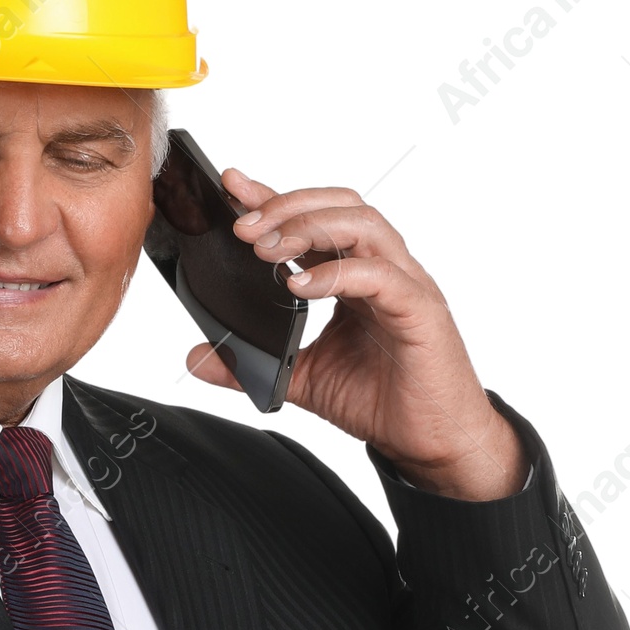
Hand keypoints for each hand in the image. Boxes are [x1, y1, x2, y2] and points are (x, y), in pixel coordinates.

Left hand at [184, 178, 526, 499]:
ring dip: (310, 228)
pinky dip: (338, 273)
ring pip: (364, 225)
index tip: (232, 186)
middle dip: (288, 206)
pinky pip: (382, 276)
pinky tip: (302, 286)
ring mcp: (406, 286)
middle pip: (343, 206)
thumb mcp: (301, 378)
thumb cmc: (383, 402)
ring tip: (267, 249)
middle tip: (244, 227)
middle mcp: (385, 270)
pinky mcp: (420, 311)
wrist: (431, 443)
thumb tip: (197, 357)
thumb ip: (252, 364)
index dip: (275, 198)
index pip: (316, 221)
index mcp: (357, 277)